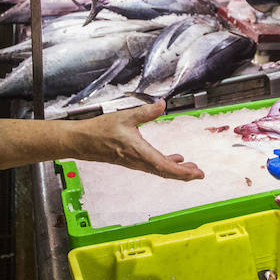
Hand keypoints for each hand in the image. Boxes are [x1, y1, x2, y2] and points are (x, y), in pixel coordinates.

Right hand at [81, 100, 203, 180]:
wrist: (81, 141)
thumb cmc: (99, 131)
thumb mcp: (125, 117)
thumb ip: (145, 112)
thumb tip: (162, 105)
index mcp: (139, 152)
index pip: (165, 167)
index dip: (182, 172)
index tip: (196, 173)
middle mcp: (138, 161)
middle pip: (165, 172)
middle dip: (183, 174)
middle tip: (198, 173)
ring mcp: (135, 162)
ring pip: (159, 170)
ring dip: (175, 170)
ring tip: (189, 167)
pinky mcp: (131, 160)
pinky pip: (152, 166)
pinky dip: (165, 164)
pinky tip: (172, 158)